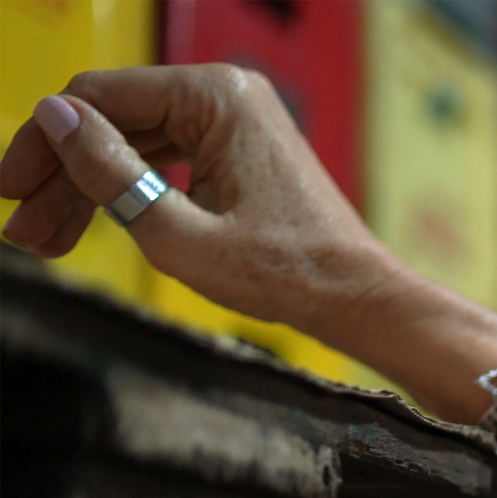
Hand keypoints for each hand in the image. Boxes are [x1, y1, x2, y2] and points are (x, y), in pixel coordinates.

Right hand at [0, 65, 400, 345]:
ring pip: (132, 144)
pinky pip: (163, 158)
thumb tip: (55, 117)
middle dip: (61, 176)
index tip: (12, 193)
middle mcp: (226, 95)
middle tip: (24, 229)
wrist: (358, 299)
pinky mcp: (238, 150)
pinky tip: (91, 228)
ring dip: (87, 189)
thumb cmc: (288, 274)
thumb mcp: (178, 234)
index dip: (44, 145)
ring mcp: (234, 121)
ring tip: (47, 241)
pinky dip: (128, 192)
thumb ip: (109, 173)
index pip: (97, 99)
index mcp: (216, 96)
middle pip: (112, 121)